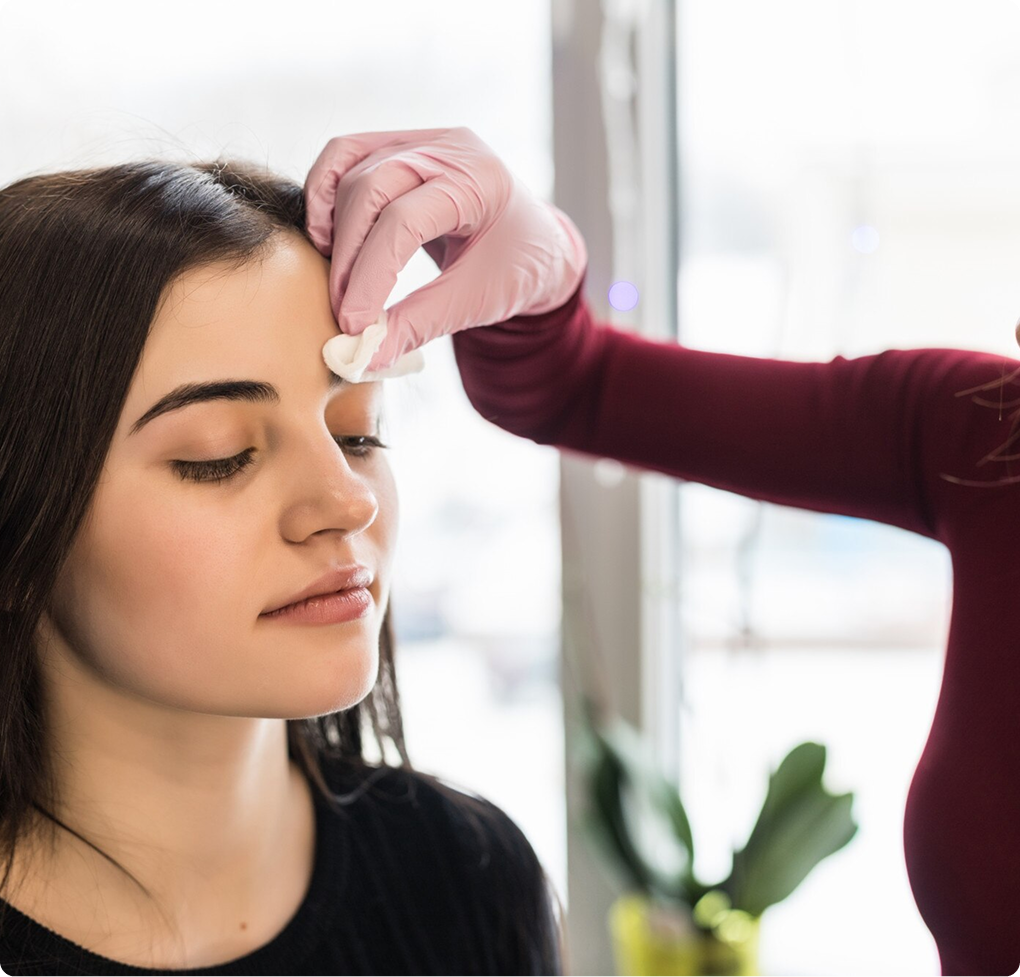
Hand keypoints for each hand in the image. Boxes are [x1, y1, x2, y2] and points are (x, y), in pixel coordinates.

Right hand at [304, 126, 587, 376]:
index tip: (353, 323)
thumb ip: (419, 325)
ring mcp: (423, 141)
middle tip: (343, 309)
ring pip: (351, 166)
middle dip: (349, 254)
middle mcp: (450, 149)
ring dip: (332, 224)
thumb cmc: (515, 270)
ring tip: (336, 277)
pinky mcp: (400, 146)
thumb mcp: (475, 302)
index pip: (404, 221)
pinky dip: (326, 193)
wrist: (536, 244)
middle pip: (371, 187)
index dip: (370, 275)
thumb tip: (366, 356)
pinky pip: (346, 155)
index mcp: (480, 182)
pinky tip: (327, 238)